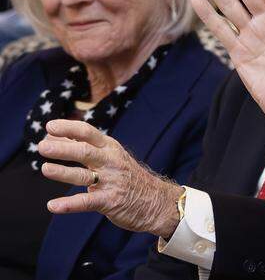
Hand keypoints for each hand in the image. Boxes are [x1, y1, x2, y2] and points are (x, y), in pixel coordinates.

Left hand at [37, 120, 183, 238]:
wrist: (156, 200)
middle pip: (85, 152)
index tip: (49, 126)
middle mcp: (111, 162)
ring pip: (84, 176)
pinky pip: (87, 202)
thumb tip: (52, 137)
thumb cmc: (125, 175)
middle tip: (42, 146)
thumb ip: (81, 146)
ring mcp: (111, 181)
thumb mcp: (109, 156)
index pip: (88, 133)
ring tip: (45, 169)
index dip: (68, 128)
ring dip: (64, 172)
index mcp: (110, 148)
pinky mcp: (110, 201)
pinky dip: (69, 204)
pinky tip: (52, 206)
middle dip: (63, 148)